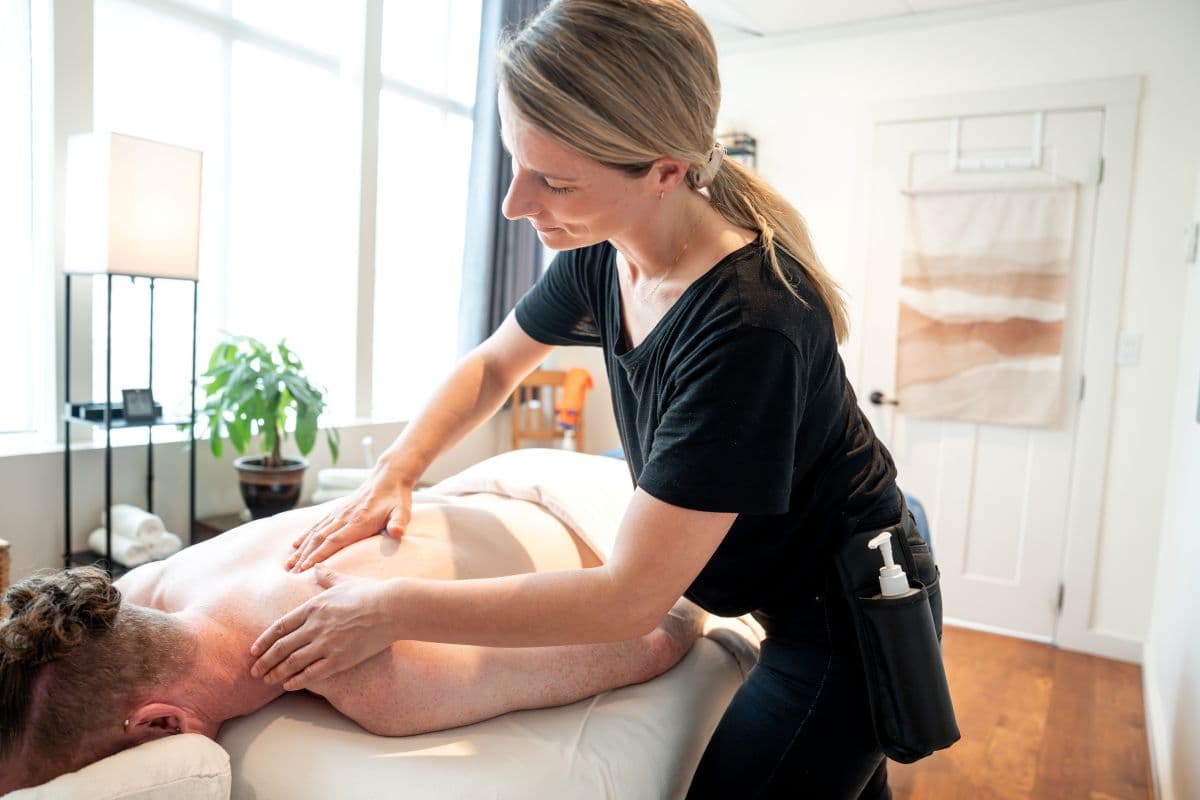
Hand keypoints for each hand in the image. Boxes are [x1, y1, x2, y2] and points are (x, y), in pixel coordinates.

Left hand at [250, 564, 397, 689]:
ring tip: (266, 680)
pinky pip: (312, 673)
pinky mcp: (339, 659)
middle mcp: (314, 626)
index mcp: (313, 607)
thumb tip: (316, 567)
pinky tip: (288, 685)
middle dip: (264, 661)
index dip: (264, 640)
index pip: (280, 627)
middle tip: (254, 671)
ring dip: (275, 673)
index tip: (254, 650)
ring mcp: (325, 644)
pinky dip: (297, 680)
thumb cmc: (370, 593)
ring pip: (292, 662)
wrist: (391, 608)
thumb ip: (326, 577)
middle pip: (281, 647)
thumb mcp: (344, 581)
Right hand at [288, 467, 414, 571]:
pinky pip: (318, 524)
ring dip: (302, 549)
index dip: (320, 554)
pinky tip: (296, 544)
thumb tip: (397, 533)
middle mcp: (345, 517)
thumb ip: (399, 522)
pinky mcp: (337, 510)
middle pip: (320, 539)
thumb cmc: (397, 498)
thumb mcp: (403, 511)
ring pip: (315, 532)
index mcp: (359, 521)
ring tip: (289, 564)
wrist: (388, 477)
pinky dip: (305, 535)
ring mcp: (339, 513)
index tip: (306, 568)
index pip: (335, 540)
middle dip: (305, 557)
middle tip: (291, 573)